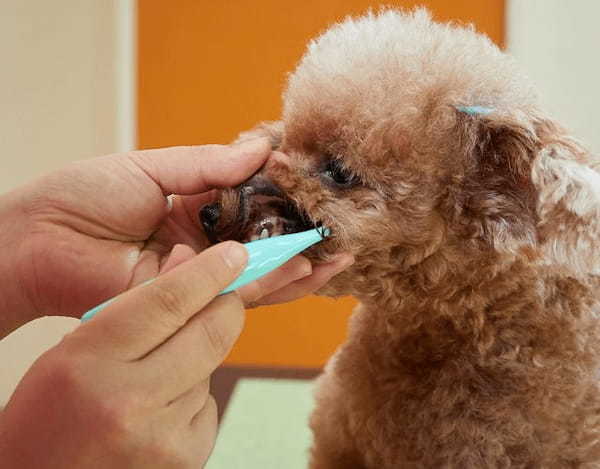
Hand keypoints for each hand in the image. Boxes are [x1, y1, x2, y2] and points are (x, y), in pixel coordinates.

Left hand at [0, 138, 353, 334]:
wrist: (38, 240)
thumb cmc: (84, 196)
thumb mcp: (153, 168)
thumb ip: (209, 166)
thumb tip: (261, 149)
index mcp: (196, 209)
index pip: (252, 207)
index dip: (285, 201)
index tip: (316, 190)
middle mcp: (204, 246)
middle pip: (264, 247)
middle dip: (303, 241)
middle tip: (342, 231)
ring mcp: (198, 276)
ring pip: (259, 277)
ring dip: (300, 267)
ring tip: (339, 256)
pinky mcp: (188, 302)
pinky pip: (237, 297)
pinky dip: (273, 285)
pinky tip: (306, 270)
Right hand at [0, 241, 248, 467]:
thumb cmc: (49, 418)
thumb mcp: (74, 351)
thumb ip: (132, 308)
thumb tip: (188, 264)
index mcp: (90, 361)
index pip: (167, 300)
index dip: (210, 272)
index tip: (235, 255)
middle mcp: (130, 400)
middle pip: (210, 332)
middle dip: (227, 305)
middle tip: (226, 294)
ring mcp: (162, 436)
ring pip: (211, 369)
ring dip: (198, 358)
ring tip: (156, 374)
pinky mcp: (185, 459)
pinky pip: (208, 405)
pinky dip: (194, 398)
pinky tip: (161, 411)